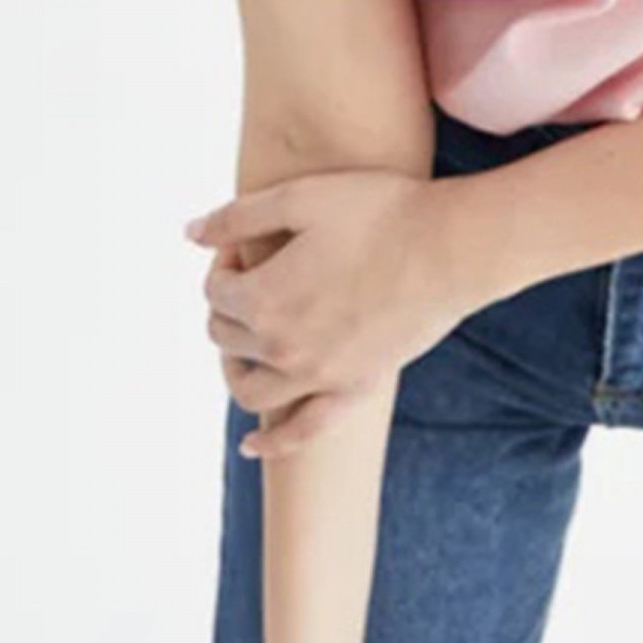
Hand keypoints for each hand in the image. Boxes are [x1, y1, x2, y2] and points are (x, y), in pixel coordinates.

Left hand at [183, 168, 473, 456]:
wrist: (453, 246)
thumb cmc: (380, 212)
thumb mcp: (301, 198)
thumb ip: (238, 217)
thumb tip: (189, 233)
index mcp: (264, 299)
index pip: (217, 291)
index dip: (225, 261)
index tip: (249, 242)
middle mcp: (283, 347)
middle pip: (227, 336)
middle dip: (230, 302)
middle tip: (258, 270)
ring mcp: (320, 376)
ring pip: (251, 390)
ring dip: (235, 367)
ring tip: (244, 343)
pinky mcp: (356, 389)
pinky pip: (303, 430)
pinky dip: (273, 441)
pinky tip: (251, 444)